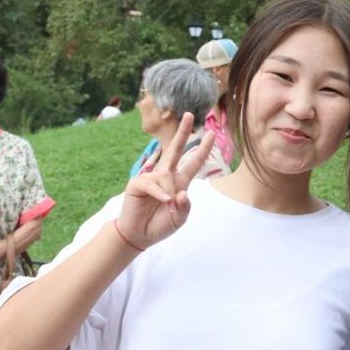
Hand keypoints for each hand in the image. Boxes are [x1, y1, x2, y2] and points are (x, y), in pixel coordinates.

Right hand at [115, 112, 215, 250]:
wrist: (140, 236)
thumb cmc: (160, 225)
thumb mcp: (180, 218)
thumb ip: (185, 207)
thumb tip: (181, 192)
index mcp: (179, 182)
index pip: (193, 162)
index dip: (203, 149)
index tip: (211, 133)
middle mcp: (166, 175)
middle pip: (176, 149)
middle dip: (183, 132)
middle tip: (189, 114)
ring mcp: (151, 178)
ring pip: (166, 175)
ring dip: (169, 193)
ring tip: (168, 207)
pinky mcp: (137, 183)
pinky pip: (152, 183)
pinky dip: (160, 193)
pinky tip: (164, 201)